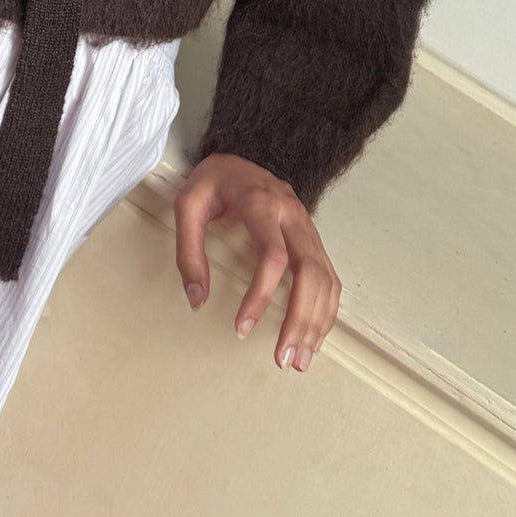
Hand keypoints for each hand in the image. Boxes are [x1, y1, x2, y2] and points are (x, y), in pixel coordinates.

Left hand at [172, 153, 340, 373]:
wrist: (238, 157)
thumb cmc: (213, 182)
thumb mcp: (188, 206)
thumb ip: (189, 251)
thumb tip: (197, 298)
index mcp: (262, 203)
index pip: (273, 256)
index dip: (260, 295)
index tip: (242, 327)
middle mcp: (292, 215)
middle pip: (310, 271)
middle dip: (300, 319)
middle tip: (284, 358)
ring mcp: (307, 226)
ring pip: (325, 277)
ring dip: (316, 321)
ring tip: (299, 359)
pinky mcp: (311, 237)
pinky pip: (328, 276)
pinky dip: (325, 309)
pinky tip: (313, 334)